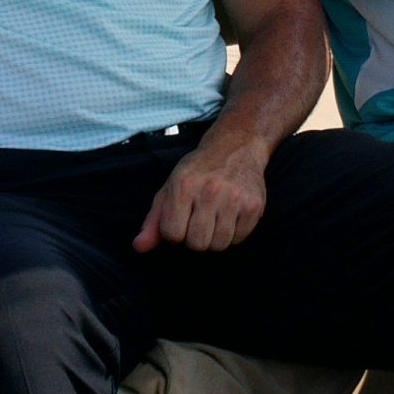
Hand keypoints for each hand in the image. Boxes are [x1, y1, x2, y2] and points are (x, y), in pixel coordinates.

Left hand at [132, 138, 268, 253]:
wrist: (235, 147)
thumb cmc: (198, 171)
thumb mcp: (170, 188)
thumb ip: (153, 220)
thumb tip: (139, 247)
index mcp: (184, 186)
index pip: (173, 234)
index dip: (174, 232)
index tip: (180, 219)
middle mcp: (210, 191)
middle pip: (197, 244)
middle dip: (195, 238)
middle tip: (199, 220)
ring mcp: (234, 198)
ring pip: (219, 245)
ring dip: (215, 238)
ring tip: (215, 217)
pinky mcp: (254, 206)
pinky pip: (238, 239)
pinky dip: (233, 233)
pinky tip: (230, 215)